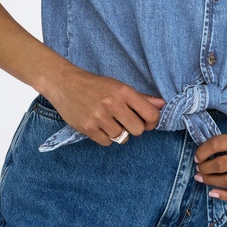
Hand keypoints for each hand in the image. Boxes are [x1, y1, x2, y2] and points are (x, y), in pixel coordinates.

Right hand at [45, 65, 164, 146]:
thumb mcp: (118, 86)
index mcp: (123, 91)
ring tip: (109, 121)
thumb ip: (140, 98)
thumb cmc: (95, 85)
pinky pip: (107, 142)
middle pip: (138, 130)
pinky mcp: (87, 127)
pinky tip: (99, 126)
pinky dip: (105, 137)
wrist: (65, 84)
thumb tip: (162, 104)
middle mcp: (113, 104)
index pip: (150, 114)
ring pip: (122, 138)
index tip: (147, 122)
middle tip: (126, 122)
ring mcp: (99, 117)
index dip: (152, 122)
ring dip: (118, 133)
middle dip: (135, 129)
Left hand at [193, 129, 226, 200]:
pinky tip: (213, 193)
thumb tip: (200, 155)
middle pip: (221, 164)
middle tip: (199, 170)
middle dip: (205, 169)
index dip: (203, 151)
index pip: (217, 144)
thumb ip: (225, 143)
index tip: (197, 157)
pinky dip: (225, 196)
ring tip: (202, 179)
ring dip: (211, 181)